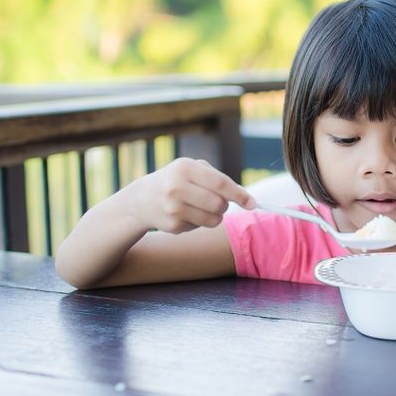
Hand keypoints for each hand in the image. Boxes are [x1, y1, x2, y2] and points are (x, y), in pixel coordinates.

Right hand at [129, 158, 255, 233]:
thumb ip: (218, 179)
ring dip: (216, 216)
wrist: (142, 199)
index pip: (220, 183)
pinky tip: (186, 214)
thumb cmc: (176, 180)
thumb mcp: (192, 169)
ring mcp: (173, 208)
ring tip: (202, 207)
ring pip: (213, 219)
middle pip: (219, 204)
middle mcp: (176, 188)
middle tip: (218, 202)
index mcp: (184, 168)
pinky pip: (200, 227)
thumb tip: (247, 199)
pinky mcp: (172, 226)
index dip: (240, 194)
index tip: (253, 203)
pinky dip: (200, 222)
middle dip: (224, 206)